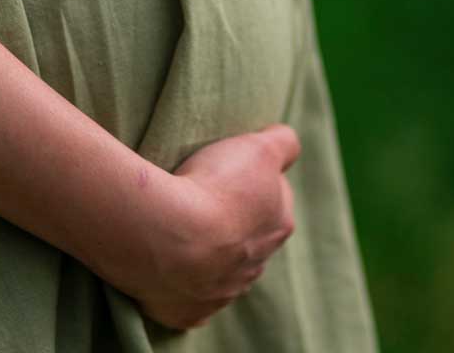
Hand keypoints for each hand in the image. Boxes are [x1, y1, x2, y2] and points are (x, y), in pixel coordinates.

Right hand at [95, 124, 300, 329]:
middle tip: (200, 200)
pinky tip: (165, 266)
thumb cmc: (215, 188)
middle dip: (231, 224)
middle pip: (248, 240)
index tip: (227, 174)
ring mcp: (222, 293)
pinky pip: (187, 299)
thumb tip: (288, 141)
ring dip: (205, 255)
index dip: (252, 183)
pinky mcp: (189, 312)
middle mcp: (255, 266)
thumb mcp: (258, 148)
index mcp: (278, 226)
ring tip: (178, 231)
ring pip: (220, 272)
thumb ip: (282, 142)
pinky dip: (179, 285)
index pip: (275, 200)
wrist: (170, 237)